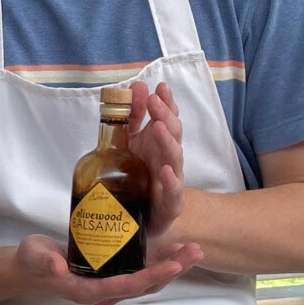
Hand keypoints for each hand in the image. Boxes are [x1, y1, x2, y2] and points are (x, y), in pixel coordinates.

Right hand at [15, 234, 201, 304]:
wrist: (31, 267)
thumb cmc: (32, 261)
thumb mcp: (35, 258)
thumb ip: (46, 263)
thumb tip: (58, 269)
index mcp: (89, 290)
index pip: (125, 286)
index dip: (150, 277)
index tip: (171, 265)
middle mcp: (106, 291)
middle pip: (145, 285)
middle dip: (171, 270)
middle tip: (195, 251)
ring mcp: (111, 283)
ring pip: (148, 279)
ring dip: (172, 266)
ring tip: (193, 249)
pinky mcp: (113, 272)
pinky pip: (142, 271)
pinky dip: (160, 261)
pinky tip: (174, 247)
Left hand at [128, 80, 184, 239]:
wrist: (141, 218)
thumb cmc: (138, 176)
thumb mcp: (129, 142)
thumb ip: (131, 116)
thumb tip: (137, 85)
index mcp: (158, 144)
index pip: (167, 119)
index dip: (166, 103)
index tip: (160, 87)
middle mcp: (167, 160)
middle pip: (172, 135)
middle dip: (164, 116)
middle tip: (154, 100)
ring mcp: (170, 182)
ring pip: (175, 160)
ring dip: (168, 142)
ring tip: (158, 126)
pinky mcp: (169, 206)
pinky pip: (174, 194)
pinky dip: (172, 182)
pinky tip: (165, 171)